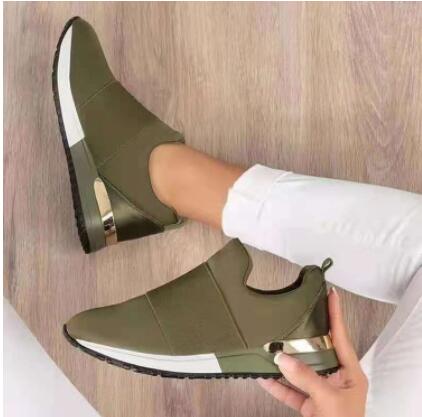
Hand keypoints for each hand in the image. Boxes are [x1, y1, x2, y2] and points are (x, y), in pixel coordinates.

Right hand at [258, 288, 367, 416]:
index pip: (342, 336)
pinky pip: (289, 391)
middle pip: (316, 351)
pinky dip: (275, 385)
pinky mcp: (308, 406)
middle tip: (289, 317)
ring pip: (299, 371)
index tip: (330, 293)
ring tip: (267, 346)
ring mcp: (320, 392)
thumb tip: (281, 358)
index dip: (336, 313)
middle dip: (300, 338)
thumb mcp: (328, 400)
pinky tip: (262, 376)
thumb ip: (306, 378)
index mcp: (350, 373)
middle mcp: (335, 378)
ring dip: (283, 363)